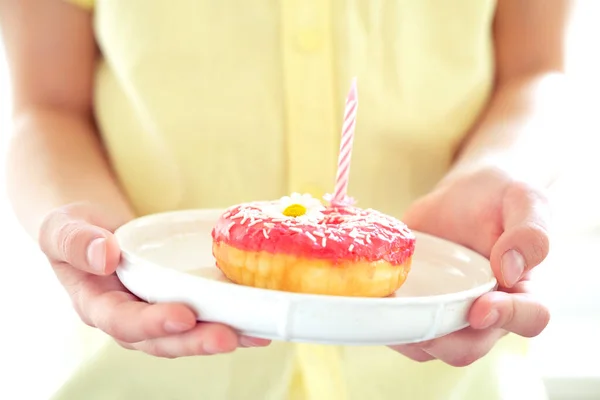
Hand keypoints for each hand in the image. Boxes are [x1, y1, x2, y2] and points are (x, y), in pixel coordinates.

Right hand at [39, 202, 269, 357]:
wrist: (97, 233)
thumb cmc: (78, 231)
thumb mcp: (63, 227)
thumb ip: (74, 240)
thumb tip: (105, 254)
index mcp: (97, 305)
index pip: (122, 321)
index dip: (152, 323)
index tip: (182, 316)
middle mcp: (130, 317)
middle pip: (163, 340)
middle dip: (195, 341)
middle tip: (228, 336)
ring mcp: (157, 313)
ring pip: (188, 336)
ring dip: (220, 336)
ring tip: (253, 334)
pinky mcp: (179, 303)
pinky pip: (204, 317)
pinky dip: (231, 321)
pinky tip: (258, 323)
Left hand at [390, 168, 550, 366]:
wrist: (461, 194)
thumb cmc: (498, 196)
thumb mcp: (523, 199)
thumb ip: (529, 232)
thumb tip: (511, 270)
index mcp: (523, 290)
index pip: (530, 318)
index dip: (507, 318)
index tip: (481, 307)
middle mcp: (487, 312)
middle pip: (472, 346)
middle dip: (447, 341)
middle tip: (419, 313)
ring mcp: (450, 312)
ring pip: (432, 347)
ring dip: (409, 336)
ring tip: (388, 308)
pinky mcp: (420, 305)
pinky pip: (404, 330)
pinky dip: (388, 323)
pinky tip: (373, 302)